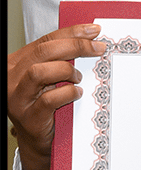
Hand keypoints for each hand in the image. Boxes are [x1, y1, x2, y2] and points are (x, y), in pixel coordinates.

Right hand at [7, 24, 107, 169]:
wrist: (38, 139)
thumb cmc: (47, 104)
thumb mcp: (50, 78)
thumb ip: (61, 60)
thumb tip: (92, 40)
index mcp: (17, 63)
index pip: (45, 40)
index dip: (72, 33)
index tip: (95, 30)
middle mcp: (12, 78)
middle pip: (44, 52)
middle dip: (76, 46)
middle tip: (99, 49)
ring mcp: (17, 98)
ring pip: (39, 72)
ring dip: (66, 70)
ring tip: (78, 78)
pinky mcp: (28, 117)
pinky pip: (48, 100)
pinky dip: (67, 93)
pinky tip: (77, 93)